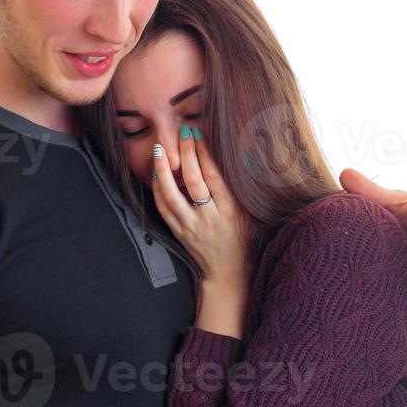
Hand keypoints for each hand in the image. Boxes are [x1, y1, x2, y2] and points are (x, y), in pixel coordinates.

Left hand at [150, 126, 251, 287]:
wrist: (229, 273)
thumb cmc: (243, 239)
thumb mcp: (251, 214)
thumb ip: (242, 189)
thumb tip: (239, 156)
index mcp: (230, 210)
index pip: (214, 176)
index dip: (204, 153)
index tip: (198, 134)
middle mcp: (209, 218)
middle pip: (193, 182)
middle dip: (185, 154)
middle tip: (181, 132)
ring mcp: (191, 227)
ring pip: (171, 196)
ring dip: (162, 171)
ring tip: (159, 149)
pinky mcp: (179, 233)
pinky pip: (163, 209)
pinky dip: (157, 190)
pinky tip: (155, 174)